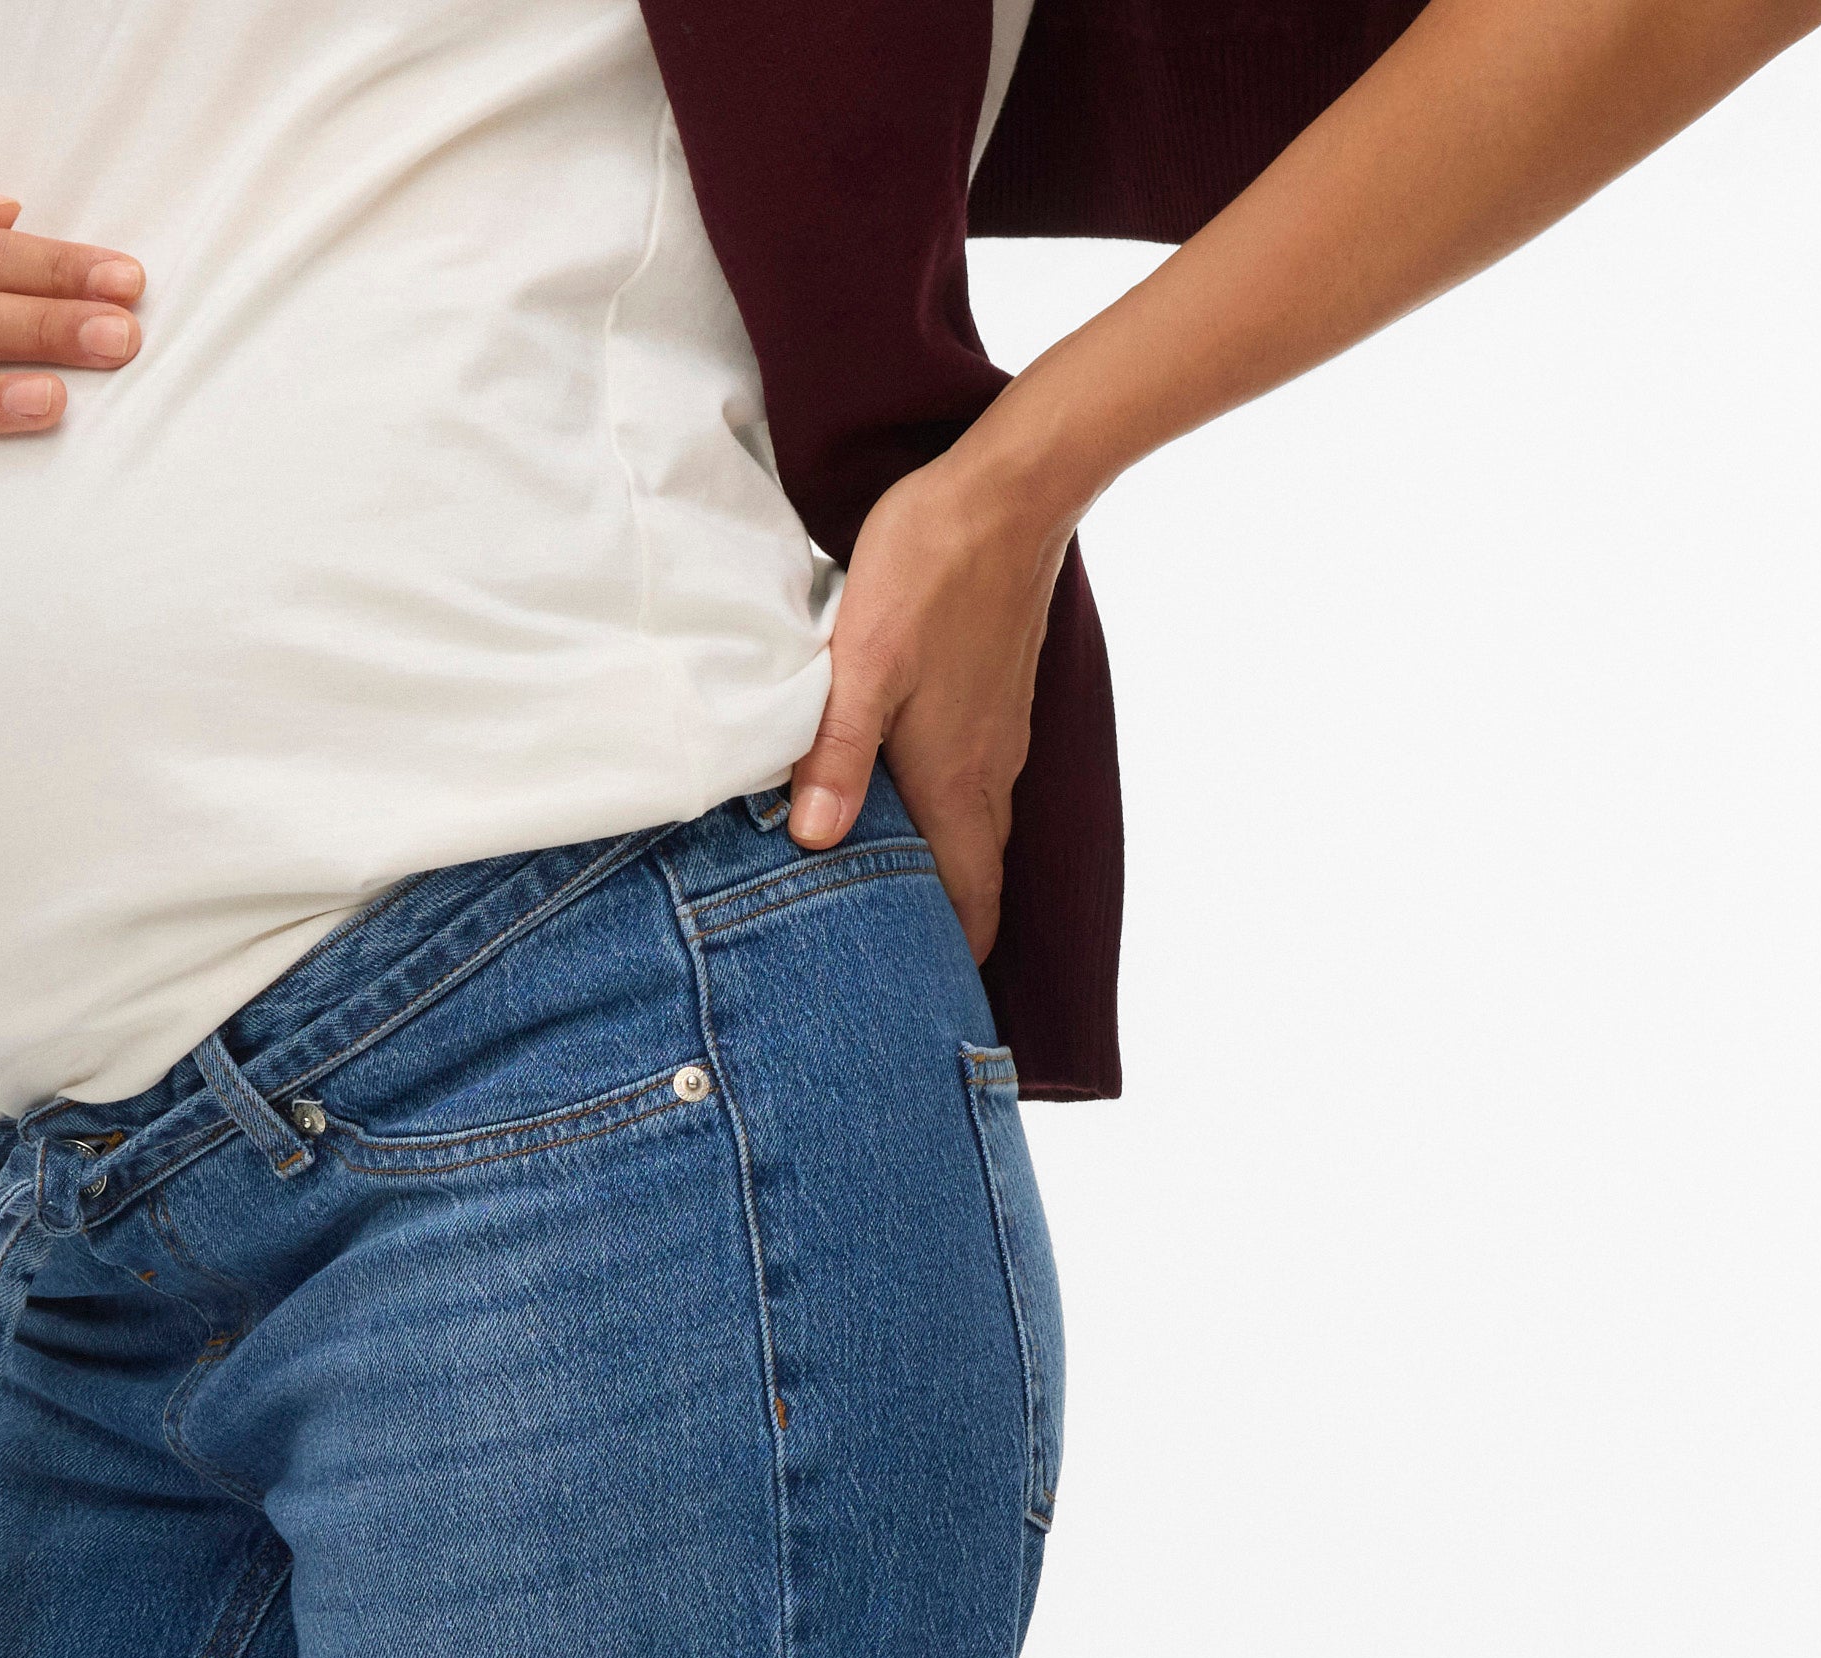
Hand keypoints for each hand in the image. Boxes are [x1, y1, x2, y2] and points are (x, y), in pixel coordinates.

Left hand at [785, 446, 1070, 963]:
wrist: (1010, 490)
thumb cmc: (931, 568)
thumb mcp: (864, 661)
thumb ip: (836, 754)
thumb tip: (811, 841)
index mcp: (956, 782)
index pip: (966, 902)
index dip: (947, 958)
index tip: (920, 1002)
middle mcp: (987, 774)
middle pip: (971, 879)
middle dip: (938, 925)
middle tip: (891, 962)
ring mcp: (997, 738)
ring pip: (973, 832)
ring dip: (940, 870)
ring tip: (889, 894)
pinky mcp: (994, 702)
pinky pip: (973, 787)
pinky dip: (945, 818)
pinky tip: (905, 803)